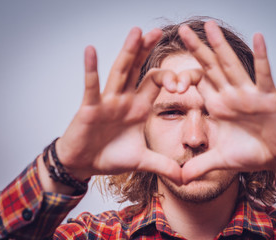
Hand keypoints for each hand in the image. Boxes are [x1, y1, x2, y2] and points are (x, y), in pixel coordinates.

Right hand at [55, 28, 182, 184]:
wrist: (85, 164)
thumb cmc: (111, 157)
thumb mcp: (143, 161)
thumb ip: (165, 166)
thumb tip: (187, 178)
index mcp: (139, 107)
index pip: (158, 84)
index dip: (174, 78)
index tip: (190, 79)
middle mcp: (125, 100)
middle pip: (139, 69)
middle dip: (147, 51)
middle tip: (157, 31)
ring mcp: (108, 101)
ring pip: (120, 72)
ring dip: (128, 52)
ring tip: (136, 32)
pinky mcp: (90, 108)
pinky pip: (92, 87)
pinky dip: (91, 70)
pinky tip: (91, 51)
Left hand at [178, 21, 275, 183]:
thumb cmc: (252, 153)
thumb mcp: (221, 160)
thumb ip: (200, 166)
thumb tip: (179, 179)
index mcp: (217, 105)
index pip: (197, 84)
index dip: (183, 79)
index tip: (171, 83)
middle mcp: (230, 95)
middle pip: (210, 67)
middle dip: (197, 49)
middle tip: (182, 30)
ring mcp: (248, 94)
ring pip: (232, 65)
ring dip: (221, 46)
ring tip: (210, 26)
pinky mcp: (268, 97)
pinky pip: (264, 74)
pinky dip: (261, 57)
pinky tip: (258, 37)